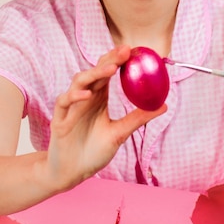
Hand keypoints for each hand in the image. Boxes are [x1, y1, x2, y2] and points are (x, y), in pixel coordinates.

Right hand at [45, 45, 166, 190]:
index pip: (107, 72)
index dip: (117, 59)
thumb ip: (138, 118)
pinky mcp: (60, 119)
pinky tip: (87, 95)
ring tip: (110, 69)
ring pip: (79, 81)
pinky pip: (64, 102)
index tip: (132, 50)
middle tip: (125, 51)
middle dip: (109, 60)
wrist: (72, 173)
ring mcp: (71, 106)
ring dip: (94, 73)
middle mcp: (84, 97)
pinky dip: (74, 96)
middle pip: (95, 71)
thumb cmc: (94, 152)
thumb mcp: (120, 134)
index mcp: (98, 97)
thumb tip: (164, 105)